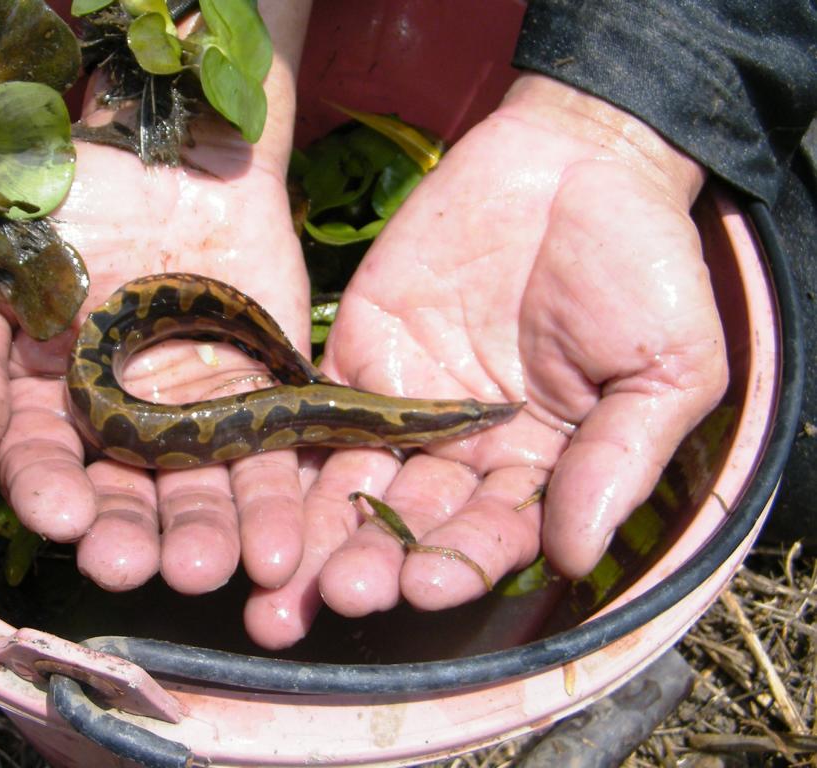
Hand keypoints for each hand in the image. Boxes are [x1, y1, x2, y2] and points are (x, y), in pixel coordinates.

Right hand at [0, 1, 314, 595]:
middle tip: (139, 569)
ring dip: (208, 536)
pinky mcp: (264, 404)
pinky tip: (280, 542)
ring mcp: (199, 421)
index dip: (50, 491)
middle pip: (128, 497)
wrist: (176, 160)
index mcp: (56, 408)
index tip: (61, 518)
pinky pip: (274, 461)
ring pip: (203, 494)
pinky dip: (276, 501)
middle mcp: (127, 431)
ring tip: (215, 569)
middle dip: (132, 535)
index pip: (48, 464)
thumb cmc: (75, 209)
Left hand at [244, 74, 727, 648]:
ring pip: (352, 480)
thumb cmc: (642, 267)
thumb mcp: (664, 369)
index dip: (459, 562)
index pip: (491, 535)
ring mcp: (402, 402)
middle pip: (409, 522)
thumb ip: (618, 459)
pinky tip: (259, 488)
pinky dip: (288, 447)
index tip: (425, 586)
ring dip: (319, 529)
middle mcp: (461, 451)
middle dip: (373, 562)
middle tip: (339, 594)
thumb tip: (573, 555)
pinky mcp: (357, 349)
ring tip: (284, 576)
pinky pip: (316, 408)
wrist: (578, 162)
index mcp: (537, 468)